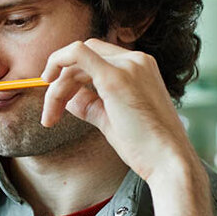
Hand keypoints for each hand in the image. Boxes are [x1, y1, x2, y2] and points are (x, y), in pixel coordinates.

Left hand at [40, 38, 199, 182]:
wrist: (168, 161)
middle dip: (60, 83)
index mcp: (139, 68)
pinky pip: (77, 54)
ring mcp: (127, 66)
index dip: (72, 77)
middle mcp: (135, 61)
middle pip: (82, 59)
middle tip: (50, 115)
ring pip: (75, 61)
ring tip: (50, 118)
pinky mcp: (115, 78)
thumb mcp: (111, 119)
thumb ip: (90, 104)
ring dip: (56, 88)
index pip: (95, 59)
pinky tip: (48, 82)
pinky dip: (57, 61)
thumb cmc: (145, 146)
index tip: (59, 101)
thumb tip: (67, 98)